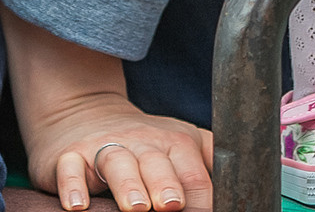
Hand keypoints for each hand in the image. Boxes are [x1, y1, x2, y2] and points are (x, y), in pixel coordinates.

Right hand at [4, 9, 213, 210]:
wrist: (82, 112)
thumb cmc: (143, 143)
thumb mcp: (181, 145)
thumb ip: (210, 162)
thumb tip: (246, 186)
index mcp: (173, 143)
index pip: (194, 169)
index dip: (200, 194)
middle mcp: (140, 143)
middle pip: (156, 162)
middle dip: (166, 184)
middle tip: (172, 206)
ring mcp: (103, 148)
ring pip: (116, 162)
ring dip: (127, 185)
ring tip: (135, 207)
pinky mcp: (68, 157)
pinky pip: (69, 169)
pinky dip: (72, 186)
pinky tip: (78, 205)